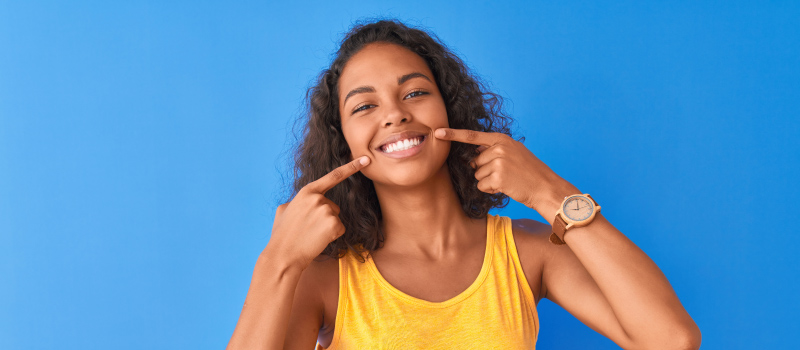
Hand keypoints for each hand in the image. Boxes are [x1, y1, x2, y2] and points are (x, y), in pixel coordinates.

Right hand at [266, 156, 370, 268]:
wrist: (284, 254)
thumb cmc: (282, 234)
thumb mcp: (283, 210)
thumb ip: (296, 201)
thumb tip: (298, 201)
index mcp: (307, 192)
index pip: (333, 176)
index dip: (351, 167)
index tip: (365, 159)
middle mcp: (318, 198)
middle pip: (333, 206)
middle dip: (324, 217)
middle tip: (307, 228)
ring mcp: (327, 210)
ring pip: (336, 218)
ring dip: (327, 227)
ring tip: (310, 234)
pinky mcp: (334, 224)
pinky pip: (340, 229)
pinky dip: (331, 236)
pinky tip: (318, 239)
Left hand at [434, 128, 577, 213]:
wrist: (545, 187)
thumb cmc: (530, 172)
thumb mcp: (514, 152)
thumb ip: (494, 149)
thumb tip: (473, 156)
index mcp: (501, 139)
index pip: (472, 136)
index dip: (453, 134)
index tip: (437, 132)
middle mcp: (499, 148)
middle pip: (475, 162)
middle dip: (485, 170)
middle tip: (506, 174)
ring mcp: (498, 162)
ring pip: (477, 175)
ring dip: (489, 181)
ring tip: (508, 180)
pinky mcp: (498, 177)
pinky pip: (482, 185)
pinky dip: (491, 189)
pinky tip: (506, 187)